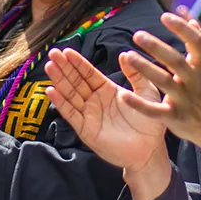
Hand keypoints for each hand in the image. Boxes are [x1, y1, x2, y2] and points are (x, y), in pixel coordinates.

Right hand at [45, 47, 167, 172]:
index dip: (77, 62)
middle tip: (53, 53)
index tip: (66, 50)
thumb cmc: (150, 121)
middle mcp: (94, 100)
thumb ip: (136, 74)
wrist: (150, 149)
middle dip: (64, 67)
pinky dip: (61, 103)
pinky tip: (51, 91)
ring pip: (70, 94)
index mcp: (106, 89)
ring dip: (59, 81)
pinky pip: (71, 114)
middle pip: (75, 81)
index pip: (88, 73)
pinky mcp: (85, 129)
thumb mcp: (146, 92)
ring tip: (50, 66)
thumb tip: (125, 54)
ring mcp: (88, 114)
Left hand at [120, 12, 200, 147]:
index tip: (164, 16)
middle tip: (137, 35)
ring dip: (145, 68)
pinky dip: (138, 104)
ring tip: (127, 56)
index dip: (181, 28)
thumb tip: (185, 13)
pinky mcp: (174, 117)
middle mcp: (196, 81)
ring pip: (164, 82)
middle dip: (157, 47)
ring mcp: (185, 99)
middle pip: (176, 61)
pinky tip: (122, 95)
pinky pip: (154, 111)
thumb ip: (200, 38)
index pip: (195, 42)